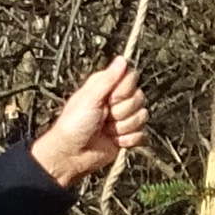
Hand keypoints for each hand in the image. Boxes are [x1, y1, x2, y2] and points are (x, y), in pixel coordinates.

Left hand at [29, 58, 148, 185]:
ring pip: (142, 116)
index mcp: (106, 87)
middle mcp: (116, 101)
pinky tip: (116, 141)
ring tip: (108, 131)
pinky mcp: (127, 136)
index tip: (110, 99)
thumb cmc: (74, 124)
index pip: (132, 77)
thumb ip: (108, 79)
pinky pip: (142, 134)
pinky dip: (129, 140)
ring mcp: (122, 119)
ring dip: (124, 127)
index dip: (125, 90)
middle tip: (105, 117)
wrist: (71, 155)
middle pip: (140, 97)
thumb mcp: (89, 98)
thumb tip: (122, 59)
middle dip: (123, 111)